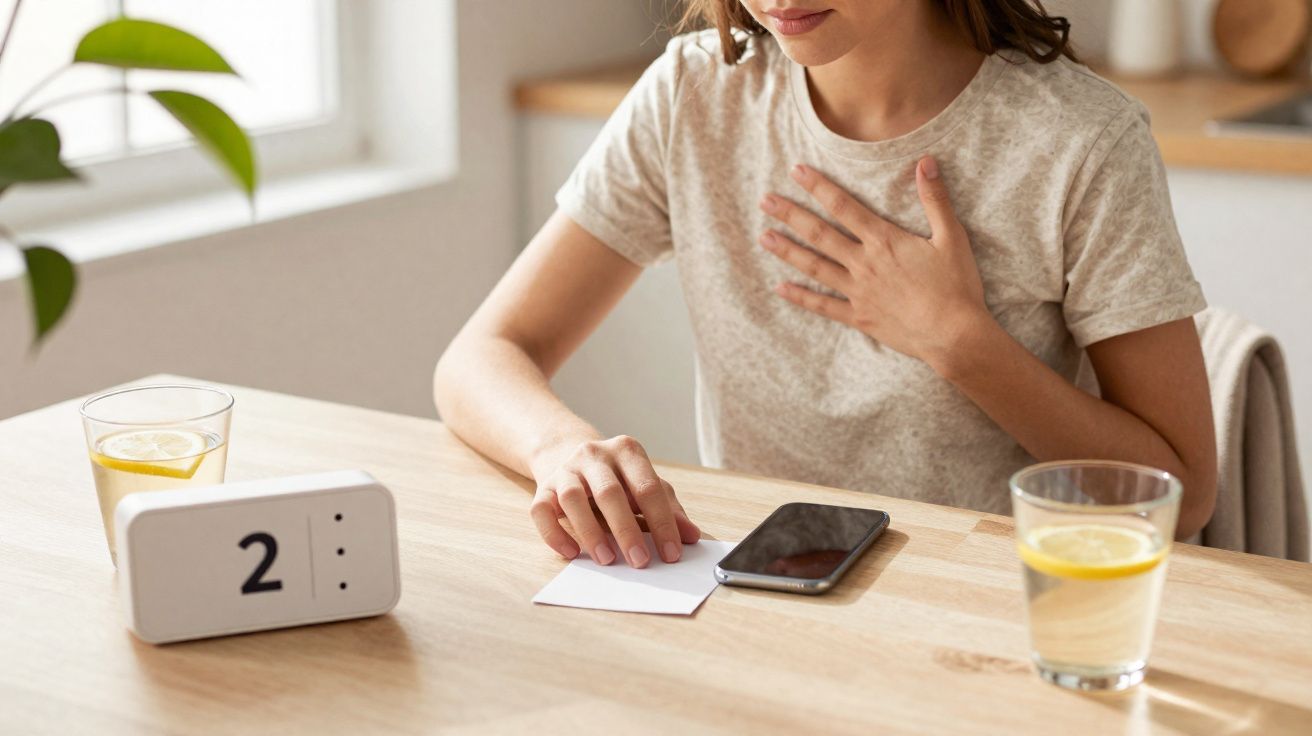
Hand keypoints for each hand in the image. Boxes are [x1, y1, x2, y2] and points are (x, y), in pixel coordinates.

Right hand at [529, 435, 700, 567]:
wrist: (567, 453)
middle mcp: (594, 455)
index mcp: (627, 451)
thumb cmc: (616, 477)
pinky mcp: (542, 487)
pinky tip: (571, 552)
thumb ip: (668, 509)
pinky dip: (554, 534)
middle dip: (627, 531)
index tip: (671, 554)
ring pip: (573, 499)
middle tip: (640, 562)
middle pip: (610, 493)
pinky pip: (541, 510)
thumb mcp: (644, 486)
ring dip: (591, 533)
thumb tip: (692, 536)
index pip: (648, 488)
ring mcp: (565, 469)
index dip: (662, 523)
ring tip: (607, 559)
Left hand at [758, 157, 990, 370]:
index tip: (796, 171)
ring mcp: (858, 291)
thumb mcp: (951, 237)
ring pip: (815, 266)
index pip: (843, 206)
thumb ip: (934, 198)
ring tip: (763, 237)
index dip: (818, 187)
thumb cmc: (956, 286)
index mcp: (884, 240)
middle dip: (791, 215)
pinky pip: (823, 306)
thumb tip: (926, 161)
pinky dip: (800, 297)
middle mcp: (864, 263)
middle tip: (765, 201)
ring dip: (787, 251)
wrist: (954, 335)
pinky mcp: (859, 316)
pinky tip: (780, 288)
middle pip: (820, 234)